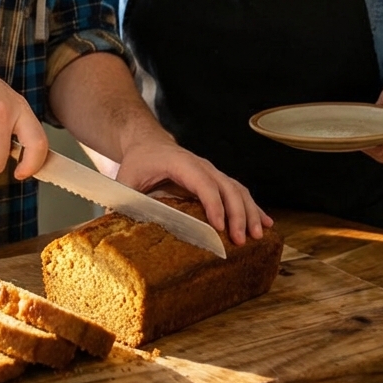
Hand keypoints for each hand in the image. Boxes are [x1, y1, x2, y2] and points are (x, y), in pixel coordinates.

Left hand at [113, 141, 272, 244]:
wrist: (148, 143)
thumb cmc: (137, 163)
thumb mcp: (125, 180)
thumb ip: (122, 201)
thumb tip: (117, 227)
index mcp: (180, 163)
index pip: (202, 182)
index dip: (213, 204)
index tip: (220, 226)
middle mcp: (201, 165)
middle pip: (226, 187)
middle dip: (237, 213)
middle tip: (241, 239)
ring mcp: (212, 172)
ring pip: (238, 189)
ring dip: (250, 212)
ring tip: (257, 235)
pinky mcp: (217, 180)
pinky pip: (239, 192)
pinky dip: (253, 208)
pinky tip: (265, 224)